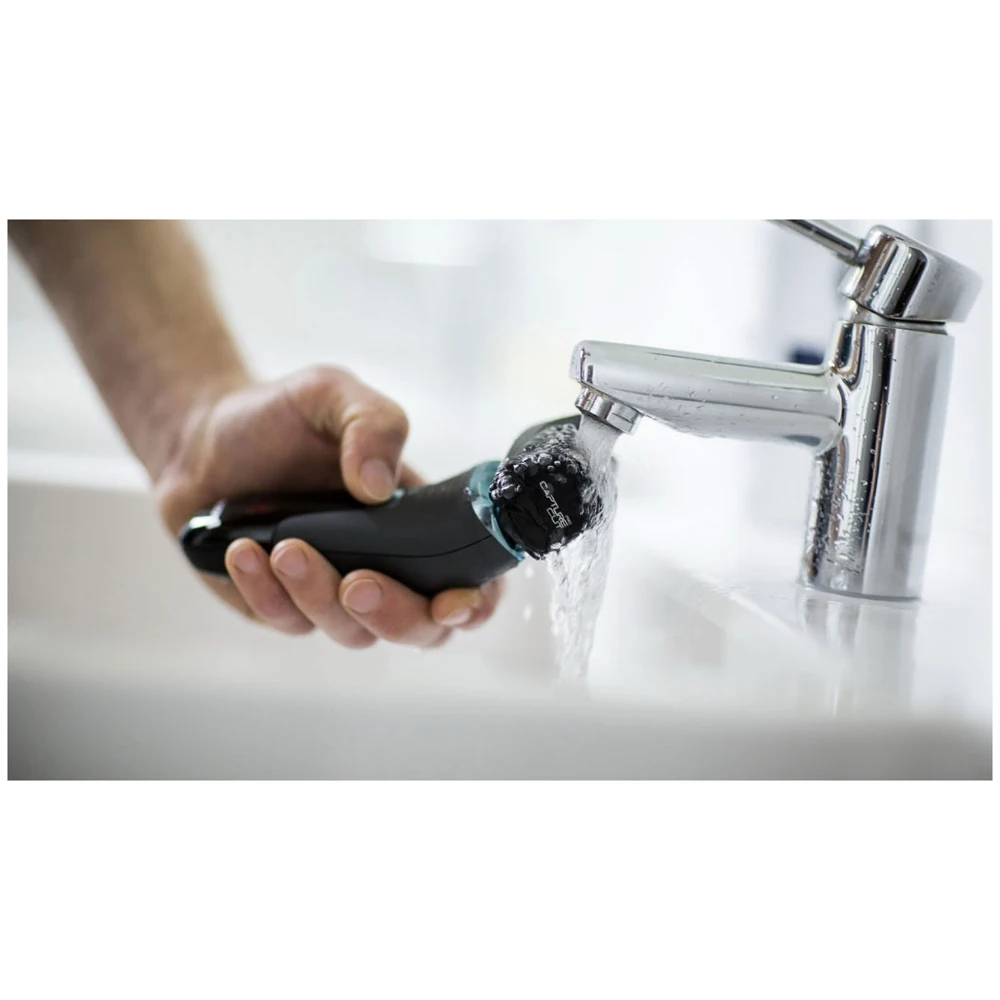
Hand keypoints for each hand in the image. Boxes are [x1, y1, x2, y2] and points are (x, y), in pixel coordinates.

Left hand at [155, 365, 503, 647]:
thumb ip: (371, 423)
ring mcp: (334, 594)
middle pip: (419, 629)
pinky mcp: (282, 607)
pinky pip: (287, 621)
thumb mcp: (332, 394)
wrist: (202, 440)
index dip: (475, 603)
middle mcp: (387, 567)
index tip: (453, 600)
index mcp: (419, 523)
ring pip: (352, 632)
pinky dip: (267, 593)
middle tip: (357, 583)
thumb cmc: (282, 418)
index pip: (470, 580)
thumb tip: (377, 487)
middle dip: (396, 616)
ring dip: (320, 596)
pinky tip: (245, 552)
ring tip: (285, 546)